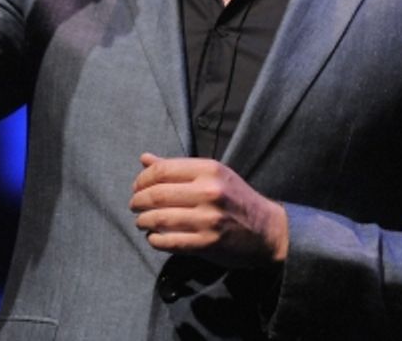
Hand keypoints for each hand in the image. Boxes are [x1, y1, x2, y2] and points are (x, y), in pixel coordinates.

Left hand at [130, 153, 288, 268]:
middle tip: (134, 206)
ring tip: (141, 221)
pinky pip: (170, 241)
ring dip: (143, 221)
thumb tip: (144, 159)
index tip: (136, 187)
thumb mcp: (212, 175)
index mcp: (209, 169)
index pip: (162, 170)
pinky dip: (155, 240)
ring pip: (160, 218)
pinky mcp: (208, 243)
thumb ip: (177, 168)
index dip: (142, 179)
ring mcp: (209, 218)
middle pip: (157, 194)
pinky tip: (153, 238)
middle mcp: (209, 191)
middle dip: (138, 201)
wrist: (267, 230)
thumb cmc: (236, 198)